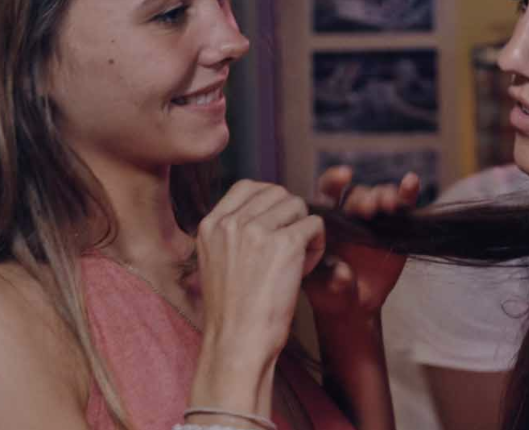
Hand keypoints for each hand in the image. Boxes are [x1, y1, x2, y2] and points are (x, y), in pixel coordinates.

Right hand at [195, 180, 326, 357]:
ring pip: (298, 205)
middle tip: (289, 249)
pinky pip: (315, 225)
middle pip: (277, 193)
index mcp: (210, 224)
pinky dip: (318, 245)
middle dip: (289, 217)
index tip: (275, 227)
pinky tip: (305, 269)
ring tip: (297, 260)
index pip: (247, 187)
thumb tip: (265, 211)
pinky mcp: (284, 244)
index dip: (269, 202)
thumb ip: (233, 233)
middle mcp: (231, 222)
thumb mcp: (215, 262)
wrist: (237, 342)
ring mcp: (257, 230)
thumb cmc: (232, 312)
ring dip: (304, 230)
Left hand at [304, 166, 418, 318]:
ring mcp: (374, 220)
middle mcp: (349, 214)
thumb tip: (343, 274)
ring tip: (389, 205)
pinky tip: (411, 182)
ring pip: (379, 197)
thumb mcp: (326, 291)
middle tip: (368, 209)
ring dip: (385, 196)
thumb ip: (332, 280)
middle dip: (364, 198)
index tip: (343, 176)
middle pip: (357, 195)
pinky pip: (403, 207)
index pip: (327, 193)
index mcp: (326, 221)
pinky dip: (408, 193)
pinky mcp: (396, 228)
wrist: (354, 305)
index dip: (334, 181)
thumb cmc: (330, 293)